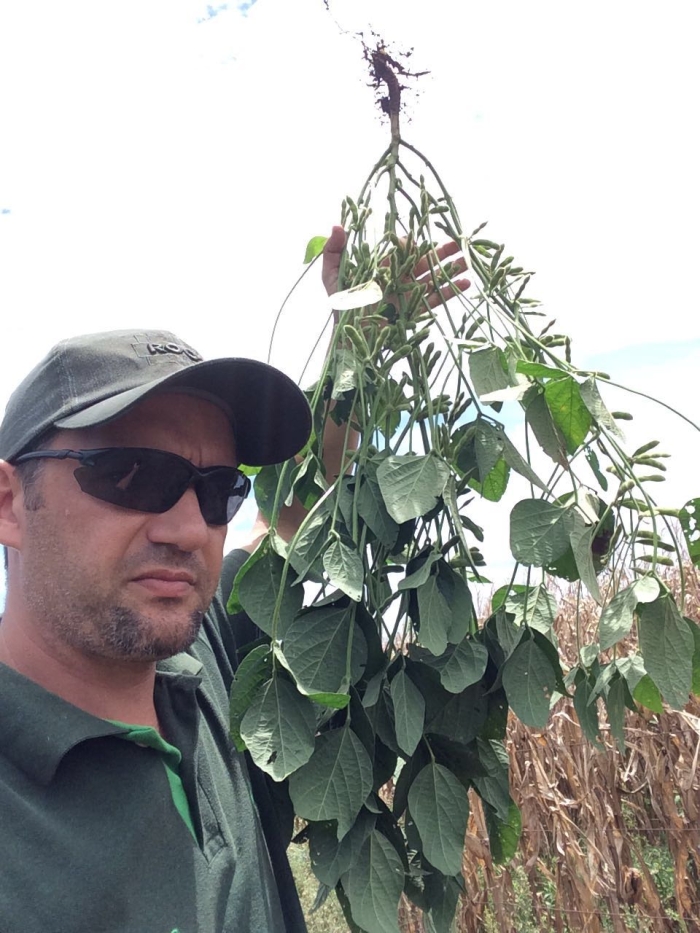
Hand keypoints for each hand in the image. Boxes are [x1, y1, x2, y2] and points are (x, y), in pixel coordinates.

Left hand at [321, 226, 469, 307]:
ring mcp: (409, 293)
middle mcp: (400, 275)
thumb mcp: (331, 276)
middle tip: (460, 240)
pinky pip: (436, 299)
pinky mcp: (416, 310)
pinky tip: (466, 283)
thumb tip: (338, 224)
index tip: (420, 239)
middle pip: (425, 258)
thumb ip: (333, 251)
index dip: (414, 241)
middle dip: (443, 250)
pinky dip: (451, 291)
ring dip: (452, 268)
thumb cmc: (339, 305)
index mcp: (384, 264)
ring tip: (469, 260)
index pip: (404, 246)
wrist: (349, 337)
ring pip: (434, 276)